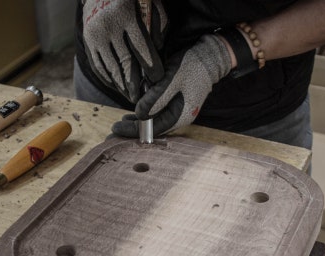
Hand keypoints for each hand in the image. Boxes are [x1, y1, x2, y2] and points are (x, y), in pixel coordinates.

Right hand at [82, 0, 166, 102]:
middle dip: (134, 83)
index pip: (141, 48)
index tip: (157, 80)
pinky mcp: (87, 40)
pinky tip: (115, 86)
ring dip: (120, 85)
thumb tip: (158, 47)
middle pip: (124, 61)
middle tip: (140, 98)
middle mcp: (108, 26)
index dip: (150, 66)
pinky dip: (106, 78)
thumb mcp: (147, 2)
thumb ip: (157, 21)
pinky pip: (97, 65)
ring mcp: (95, 35)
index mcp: (126, 15)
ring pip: (109, 67)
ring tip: (129, 96)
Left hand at [112, 34, 232, 136]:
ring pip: (156, 120)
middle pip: (154, 128)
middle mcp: (180, 116)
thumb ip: (156, 99)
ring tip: (124, 120)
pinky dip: (147, 112)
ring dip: (139, 121)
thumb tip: (140, 115)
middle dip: (135, 128)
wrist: (209, 55)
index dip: (133, 130)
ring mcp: (179, 109)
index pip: (153, 129)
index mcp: (180, 115)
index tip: (116, 128)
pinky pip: (159, 112)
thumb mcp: (171, 80)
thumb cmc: (191, 66)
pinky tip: (136, 111)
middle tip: (116, 127)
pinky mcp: (177, 101)